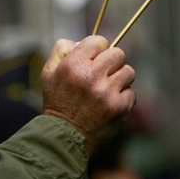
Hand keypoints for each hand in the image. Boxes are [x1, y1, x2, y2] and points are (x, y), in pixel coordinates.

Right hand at [41, 36, 135, 155]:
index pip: (99, 41)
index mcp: (73, 65)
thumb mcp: (48, 73)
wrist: (64, 138)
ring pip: (128, 72)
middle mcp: (91, 76)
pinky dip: (123, 98)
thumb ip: (61, 50)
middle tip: (103, 74)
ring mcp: (107, 92)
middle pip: (118, 53)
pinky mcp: (119, 108)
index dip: (98, 49)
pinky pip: (131, 92)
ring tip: (107, 89)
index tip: (94, 59)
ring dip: (120, 79)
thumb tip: (80, 41)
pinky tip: (110, 104)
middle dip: (112, 62)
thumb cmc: (57, 102)